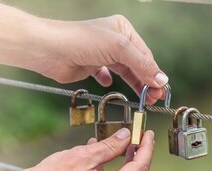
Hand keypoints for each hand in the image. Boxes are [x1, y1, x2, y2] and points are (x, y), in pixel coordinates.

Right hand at [16, 128, 154, 170]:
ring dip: (127, 165)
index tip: (148, 134)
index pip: (139, 169)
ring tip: (124, 145)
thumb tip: (128, 136)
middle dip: (140, 158)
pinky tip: (104, 157)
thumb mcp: (83, 155)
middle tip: (139, 138)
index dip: (146, 150)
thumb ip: (109, 146)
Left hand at [31, 15, 167, 104]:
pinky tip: (110, 84)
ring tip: (143, 99)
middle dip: (147, 82)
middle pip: (137, 64)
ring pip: (124, 72)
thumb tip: (161, 79)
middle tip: (155, 99)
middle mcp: (114, 40)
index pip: (145, 55)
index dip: (155, 74)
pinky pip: (106, 75)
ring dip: (134, 85)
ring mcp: (102, 53)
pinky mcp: (91, 66)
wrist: (49, 50)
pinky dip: (110, 81)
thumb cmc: (81, 41)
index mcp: (123, 29)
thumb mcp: (118, 49)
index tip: (162, 91)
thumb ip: (142, 64)